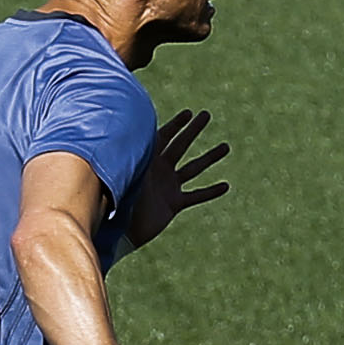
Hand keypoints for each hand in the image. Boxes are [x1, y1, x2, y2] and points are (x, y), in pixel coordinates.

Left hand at [126, 108, 230, 248]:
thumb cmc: (118, 203)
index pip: (163, 136)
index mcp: (147, 161)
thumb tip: (137, 138)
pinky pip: (196, 195)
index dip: (176, 124)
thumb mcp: (128, 176)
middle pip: (180, 145)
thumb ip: (134, 159)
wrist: (119, 232)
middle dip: (193, 130)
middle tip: (206, 115)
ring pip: (194, 169)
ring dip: (210, 157)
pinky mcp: (174, 203)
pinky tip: (225, 186)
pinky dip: (211, 191)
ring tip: (225, 147)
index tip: (189, 113)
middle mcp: (159, 171)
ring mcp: (168, 186)